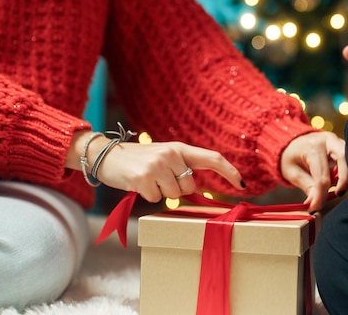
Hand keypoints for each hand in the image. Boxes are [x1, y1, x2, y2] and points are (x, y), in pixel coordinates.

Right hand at [91, 140, 244, 202]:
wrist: (104, 154)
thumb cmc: (137, 161)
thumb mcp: (162, 157)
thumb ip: (180, 168)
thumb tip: (195, 190)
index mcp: (179, 148)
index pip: (212, 158)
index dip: (229, 171)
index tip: (242, 184)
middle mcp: (171, 154)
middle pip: (189, 187)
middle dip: (176, 190)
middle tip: (157, 179)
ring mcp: (157, 165)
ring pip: (173, 195)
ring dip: (160, 193)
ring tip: (146, 180)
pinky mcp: (144, 178)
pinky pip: (156, 199)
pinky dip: (147, 196)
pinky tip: (137, 184)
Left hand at [280, 131, 347, 211]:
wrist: (290, 143)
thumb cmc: (289, 156)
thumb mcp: (293, 173)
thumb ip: (307, 187)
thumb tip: (316, 203)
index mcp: (312, 147)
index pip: (322, 176)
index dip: (321, 195)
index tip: (315, 207)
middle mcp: (328, 140)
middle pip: (344, 158)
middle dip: (344, 180)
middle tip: (337, 194)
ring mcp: (337, 141)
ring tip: (339, 189)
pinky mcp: (341, 146)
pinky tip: (341, 182)